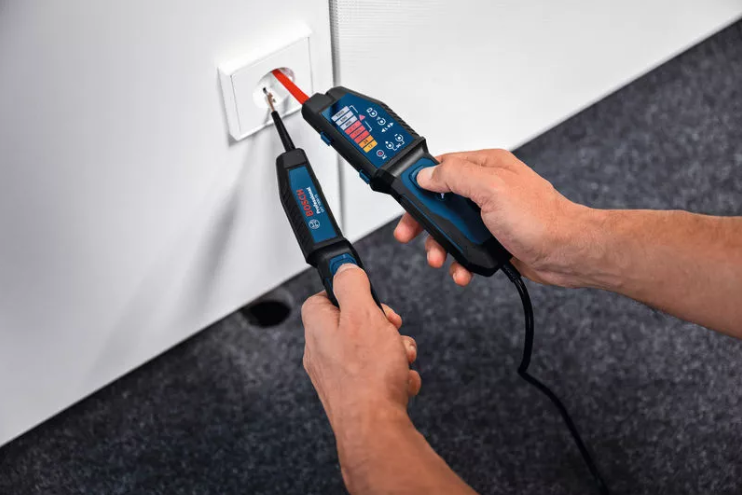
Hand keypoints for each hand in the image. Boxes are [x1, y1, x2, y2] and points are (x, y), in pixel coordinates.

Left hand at [301, 263, 420, 434]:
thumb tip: (344, 268)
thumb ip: (352, 285)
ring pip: (371, 349)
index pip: (325, 295)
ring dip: (394, 351)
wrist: (374, 427)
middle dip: (383, 326)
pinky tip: (399, 382)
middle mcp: (322, 351)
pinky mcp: (353, 394)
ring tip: (399, 360)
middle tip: (392, 331)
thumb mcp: (364, 313)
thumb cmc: (367, 375)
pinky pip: (378, 374)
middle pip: (355, 323)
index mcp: (318, 326)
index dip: (351, 293)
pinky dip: (394, 375)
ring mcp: (337, 375)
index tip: (370, 296)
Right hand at [394, 149, 594, 287]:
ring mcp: (490, 215)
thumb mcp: (492, 188)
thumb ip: (455, 177)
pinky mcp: (494, 239)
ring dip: (441, 246)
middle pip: (440, 201)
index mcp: (486, 166)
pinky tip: (462, 270)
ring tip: (439, 260)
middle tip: (409, 235)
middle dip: (425, 222)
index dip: (419, 183)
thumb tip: (426, 175)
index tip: (404, 199)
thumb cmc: (541, 219)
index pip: (441, 167)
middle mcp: (487, 188)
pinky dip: (460, 261)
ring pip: (451, 229)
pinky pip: (466, 248)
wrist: (568, 254)